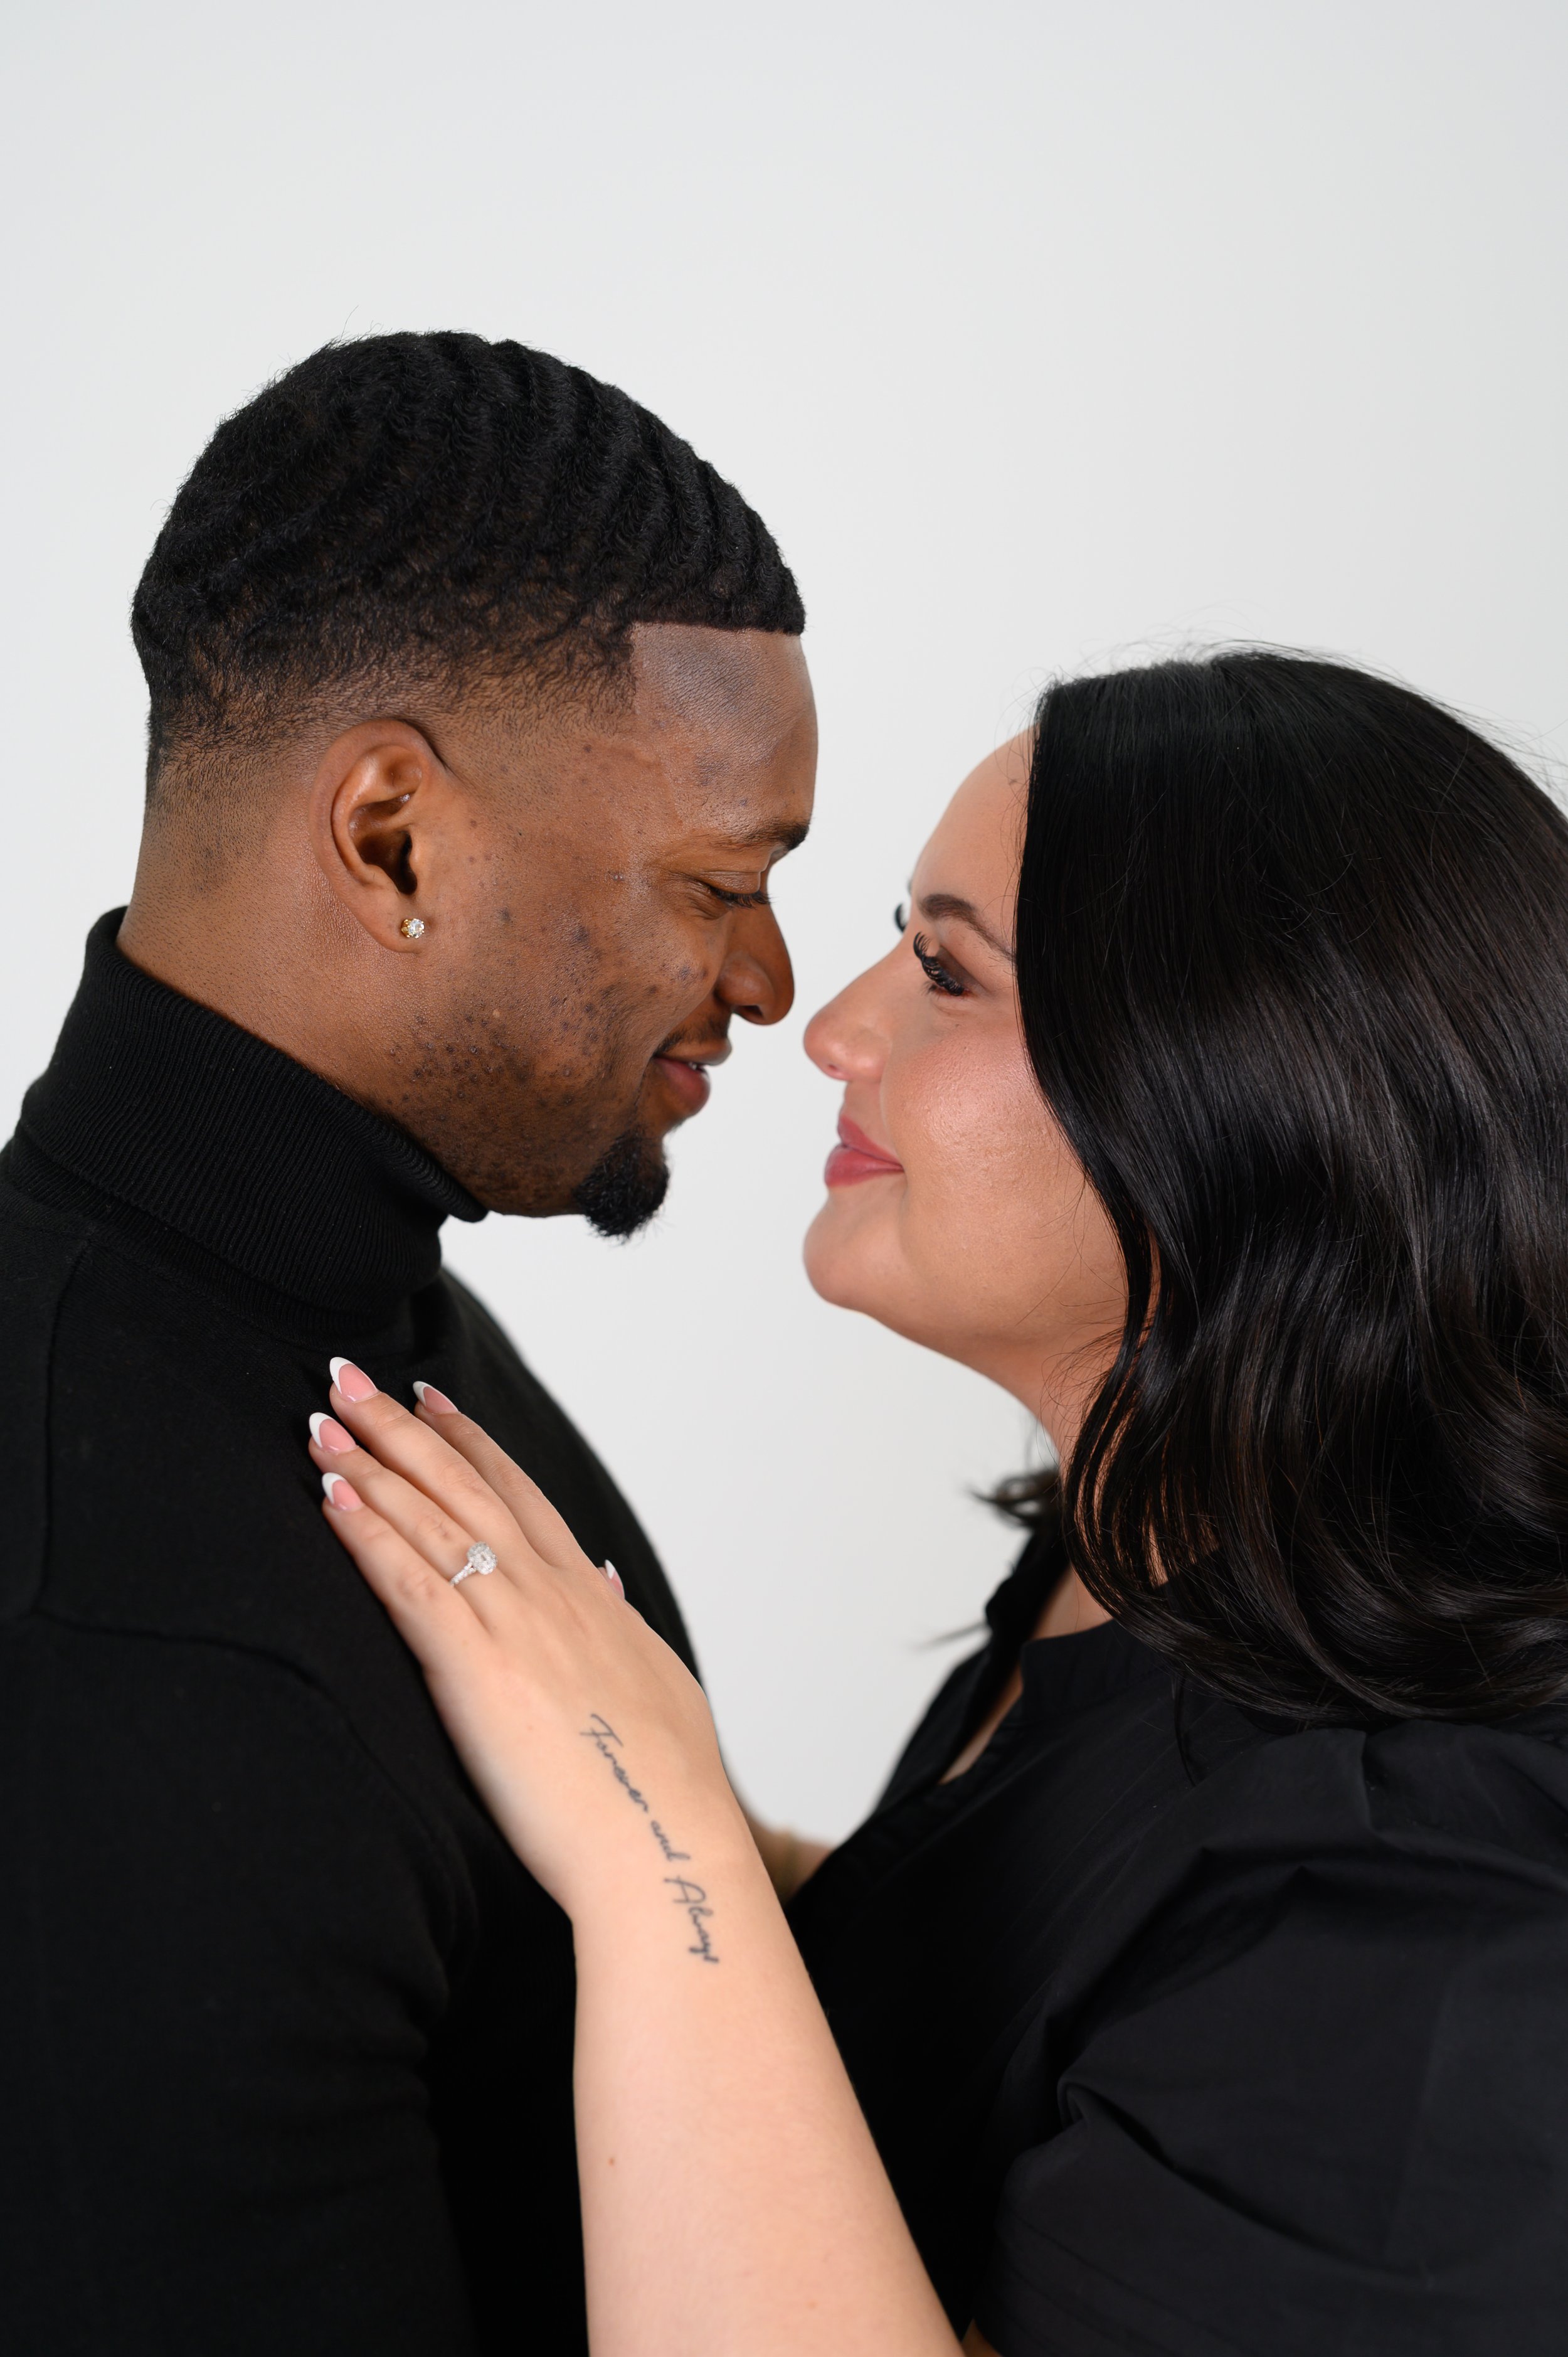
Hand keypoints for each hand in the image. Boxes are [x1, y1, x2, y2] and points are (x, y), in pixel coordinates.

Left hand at [307, 1365, 745, 1922]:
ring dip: (371, 1462)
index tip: (430, 1398)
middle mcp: (551, 1591)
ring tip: (321, 1418)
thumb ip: (621, 1627)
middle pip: (464, 1485)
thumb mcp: (653, 1685)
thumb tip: (608, 1582)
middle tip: (351, 1378)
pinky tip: (329, 1494)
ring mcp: (514, 1621)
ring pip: (431, 1518)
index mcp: (589, 1598)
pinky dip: (365, 1530)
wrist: (664, 1846)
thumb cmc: (660, 1789)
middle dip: (403, 1427)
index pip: (519, 1496)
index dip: (470, 1443)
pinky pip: (406, 1580)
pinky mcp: (475, 1665)